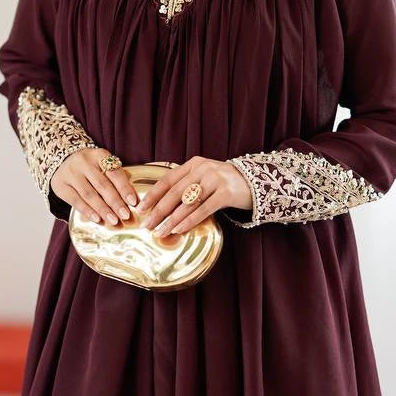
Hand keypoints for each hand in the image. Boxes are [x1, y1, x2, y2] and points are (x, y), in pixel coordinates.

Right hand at [52, 148, 140, 225]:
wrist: (61, 160)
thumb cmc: (89, 166)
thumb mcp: (101, 164)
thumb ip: (113, 178)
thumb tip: (130, 202)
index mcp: (98, 155)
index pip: (114, 172)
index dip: (124, 188)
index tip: (133, 202)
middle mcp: (83, 162)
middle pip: (102, 185)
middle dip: (115, 202)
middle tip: (125, 215)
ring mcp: (70, 174)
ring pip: (89, 194)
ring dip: (103, 209)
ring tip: (114, 221)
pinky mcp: (60, 185)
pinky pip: (76, 201)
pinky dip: (88, 211)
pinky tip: (97, 219)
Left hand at [136, 156, 252, 235]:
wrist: (255, 182)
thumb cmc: (224, 183)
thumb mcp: (204, 177)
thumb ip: (186, 185)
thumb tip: (161, 206)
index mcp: (194, 164)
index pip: (167, 180)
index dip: (152, 195)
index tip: (141, 208)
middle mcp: (203, 169)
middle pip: (174, 193)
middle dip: (158, 211)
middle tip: (147, 225)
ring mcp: (215, 180)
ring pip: (187, 203)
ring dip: (171, 220)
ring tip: (161, 232)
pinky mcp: (225, 193)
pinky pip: (203, 210)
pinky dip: (189, 221)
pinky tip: (179, 229)